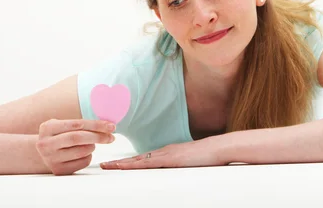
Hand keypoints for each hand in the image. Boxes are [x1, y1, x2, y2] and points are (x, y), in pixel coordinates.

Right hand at [35, 119, 115, 175]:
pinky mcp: (59, 170)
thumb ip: (79, 124)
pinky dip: (89, 156)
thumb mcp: (62, 125)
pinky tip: (85, 153)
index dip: (96, 125)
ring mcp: (51, 158)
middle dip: (98, 136)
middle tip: (111, 136)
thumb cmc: (58, 136)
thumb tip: (107, 126)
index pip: (76, 124)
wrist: (42, 153)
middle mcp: (46, 144)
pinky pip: (83, 162)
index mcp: (48, 128)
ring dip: (93, 146)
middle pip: (78, 138)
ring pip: (82, 151)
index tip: (111, 126)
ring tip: (92, 143)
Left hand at [100, 137, 225, 169]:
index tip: (116, 165)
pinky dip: (133, 164)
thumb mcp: (191, 164)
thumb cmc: (209, 157)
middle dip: (119, 162)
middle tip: (103, 165)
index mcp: (168, 153)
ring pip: (138, 160)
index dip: (129, 162)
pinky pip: (147, 163)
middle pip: (137, 158)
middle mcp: (163, 152)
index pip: (144, 159)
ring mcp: (166, 154)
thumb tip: (176, 173)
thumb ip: (182, 167)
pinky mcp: (169, 159)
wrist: (218, 148)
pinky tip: (124, 166)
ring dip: (121, 164)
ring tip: (106, 166)